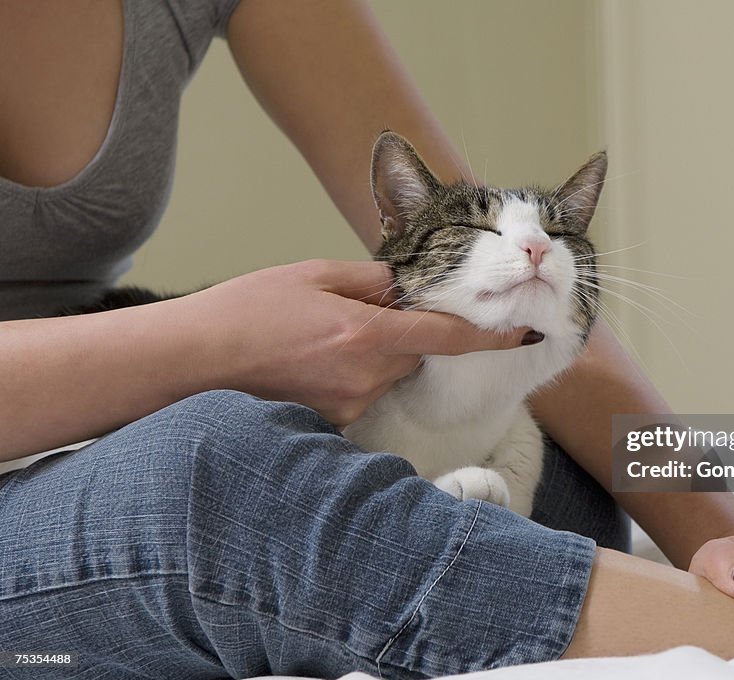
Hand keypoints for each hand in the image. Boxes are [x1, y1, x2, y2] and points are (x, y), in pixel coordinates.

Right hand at [180, 259, 533, 424]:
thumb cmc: (248, 311)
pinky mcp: (334, 421)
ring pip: (389, 372)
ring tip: (321, 334)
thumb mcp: (312, 276)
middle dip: (407, 331)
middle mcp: (366, 377)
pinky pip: (364, 390)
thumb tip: (406, 284)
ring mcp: (350, 405)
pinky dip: (353, 371)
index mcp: (366, 336)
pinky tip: (312, 358)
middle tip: (364, 309)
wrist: (194, 361)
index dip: (491, 337)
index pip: (446, 337)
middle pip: (417, 352)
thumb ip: (370, 280)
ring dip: (376, 351)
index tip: (525, 335)